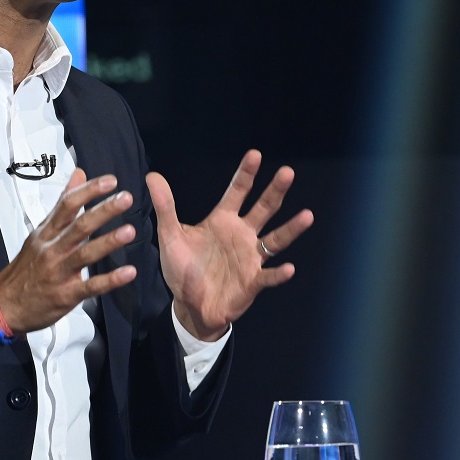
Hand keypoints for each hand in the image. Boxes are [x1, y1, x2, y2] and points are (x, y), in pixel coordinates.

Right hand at [0, 169, 138, 334]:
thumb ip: (62, 204)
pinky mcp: (65, 295)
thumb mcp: (40, 232)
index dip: (89, 191)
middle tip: (125, 199)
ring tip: (129, 231)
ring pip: (85, 254)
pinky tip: (128, 273)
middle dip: (103, 211)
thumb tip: (78, 175)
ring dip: (108, 242)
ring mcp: (58, 273)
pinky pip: (90, 286)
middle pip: (79, 226)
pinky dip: (110, 280)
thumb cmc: (25, 268)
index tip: (110, 181)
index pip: (67, 205)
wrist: (5, 305)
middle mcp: (52, 250)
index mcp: (46, 233)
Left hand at [148, 150, 313, 340]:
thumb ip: (165, 207)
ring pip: (275, 240)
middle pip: (263, 209)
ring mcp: (250, 258)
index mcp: (222, 220)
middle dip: (275, 191)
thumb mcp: (171, 236)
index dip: (246, 174)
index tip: (255, 154)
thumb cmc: (183, 268)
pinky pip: (269, 276)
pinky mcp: (253, 281)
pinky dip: (279, 273)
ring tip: (307, 215)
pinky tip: (288, 267)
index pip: (237, 192)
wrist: (190, 305)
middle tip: (288, 172)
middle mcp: (242, 234)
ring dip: (291, 229)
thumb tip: (152, 176)